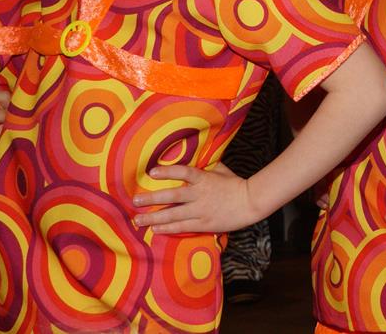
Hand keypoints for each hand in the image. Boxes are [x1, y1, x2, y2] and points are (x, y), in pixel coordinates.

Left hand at [131, 163, 259, 234]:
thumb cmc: (235, 184)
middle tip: (135, 200)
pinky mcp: (204, 224)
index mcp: (205, 179)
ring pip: (174, 215)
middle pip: (173, 197)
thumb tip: (193, 157)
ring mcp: (201, 211)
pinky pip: (182, 227)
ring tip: (138, 220)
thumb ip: (205, 166)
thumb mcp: (221, 170)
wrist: (250, 203)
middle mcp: (200, 195)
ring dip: (154, 218)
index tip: (152, 172)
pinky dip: (168, 229)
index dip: (168, 172)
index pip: (184, 173)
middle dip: (152, 199)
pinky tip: (155, 229)